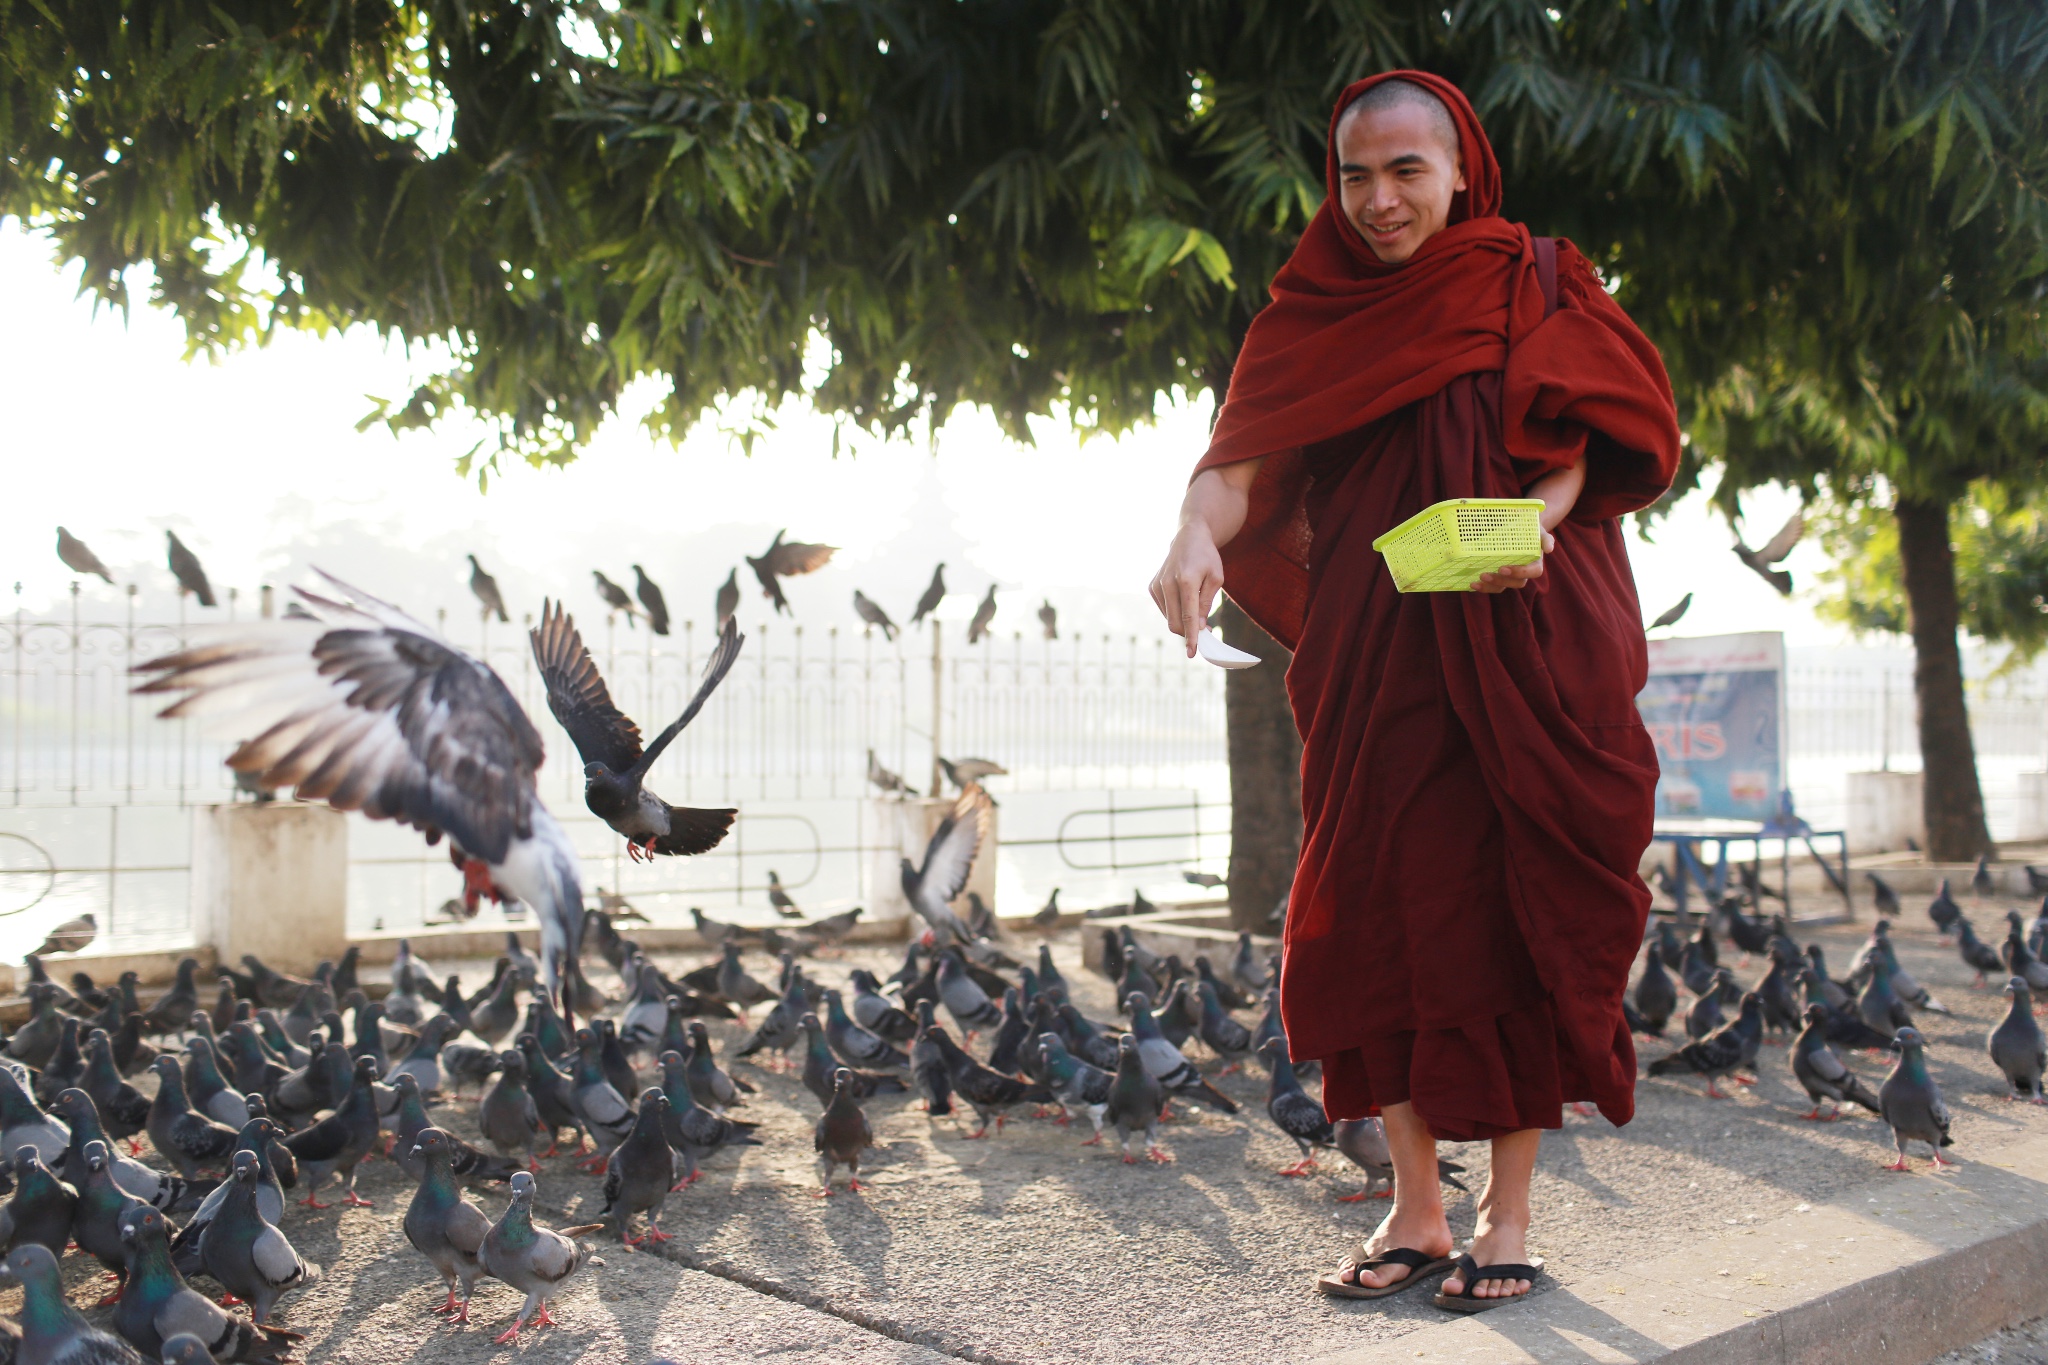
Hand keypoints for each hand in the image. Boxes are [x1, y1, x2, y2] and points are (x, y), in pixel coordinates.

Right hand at [1151, 523, 1224, 656]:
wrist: (1188, 537)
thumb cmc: (1207, 557)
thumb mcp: (1216, 578)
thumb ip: (1206, 603)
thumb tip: (1198, 627)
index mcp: (1186, 580)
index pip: (1188, 616)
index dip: (1191, 637)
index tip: (1192, 653)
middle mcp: (1168, 583)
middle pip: (1175, 622)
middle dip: (1188, 632)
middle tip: (1206, 631)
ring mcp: (1157, 585)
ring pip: (1169, 618)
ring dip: (1183, 621)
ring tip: (1197, 608)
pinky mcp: (1152, 586)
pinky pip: (1164, 609)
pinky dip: (1175, 611)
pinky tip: (1184, 598)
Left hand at [1472, 459, 1583, 592]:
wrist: (1521, 527)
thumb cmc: (1531, 529)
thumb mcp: (1539, 530)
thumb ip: (1545, 538)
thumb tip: (1550, 549)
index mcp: (1536, 562)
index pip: (1533, 572)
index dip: (1519, 573)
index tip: (1503, 568)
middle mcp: (1524, 572)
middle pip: (1516, 583)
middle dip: (1500, 581)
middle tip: (1485, 574)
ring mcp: (1511, 576)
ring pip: (1503, 587)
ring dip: (1489, 587)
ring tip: (1476, 581)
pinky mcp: (1500, 577)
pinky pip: (1493, 586)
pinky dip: (1483, 587)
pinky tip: (1472, 583)